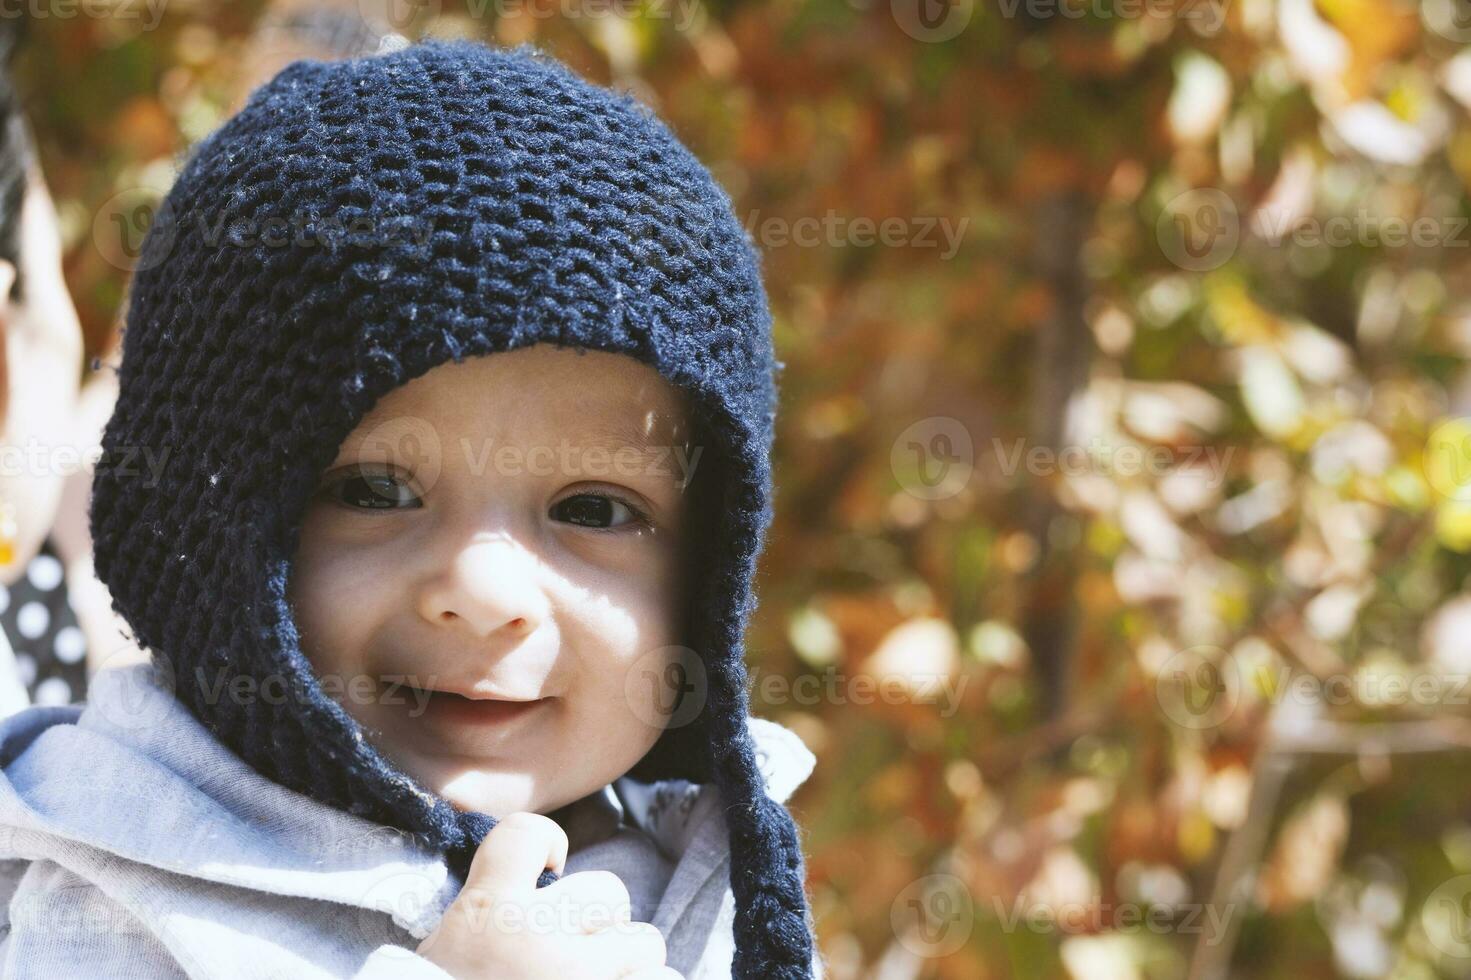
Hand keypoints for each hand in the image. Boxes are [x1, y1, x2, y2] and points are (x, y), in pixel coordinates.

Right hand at [417, 812, 682, 979]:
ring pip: (646, 946)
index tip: (547, 868)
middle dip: (598, 927)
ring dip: (628, 970)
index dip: (542, 844)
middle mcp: (538, 941)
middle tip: (571, 961)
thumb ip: (493, 916)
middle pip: (608, 893)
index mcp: (485, 917)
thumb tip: (546, 881)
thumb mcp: (447, 957)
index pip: (525, 836)